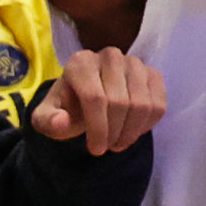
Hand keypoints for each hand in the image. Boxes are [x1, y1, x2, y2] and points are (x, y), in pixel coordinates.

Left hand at [30, 48, 164, 154]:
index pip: (95, 98)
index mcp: (80, 63)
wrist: (84, 98)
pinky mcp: (152, 73)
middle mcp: (109, 56)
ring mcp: (134, 63)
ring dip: (132, 131)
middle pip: (120, 102)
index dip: (98, 128)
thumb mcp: (46, 118)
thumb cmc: (66, 108)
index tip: (96, 149)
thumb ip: (48, 121)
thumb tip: (61, 122)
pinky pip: (159, 103)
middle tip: (107, 147)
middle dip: (114, 132)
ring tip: (118, 142)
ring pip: (142, 104)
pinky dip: (148, 124)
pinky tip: (133, 131)